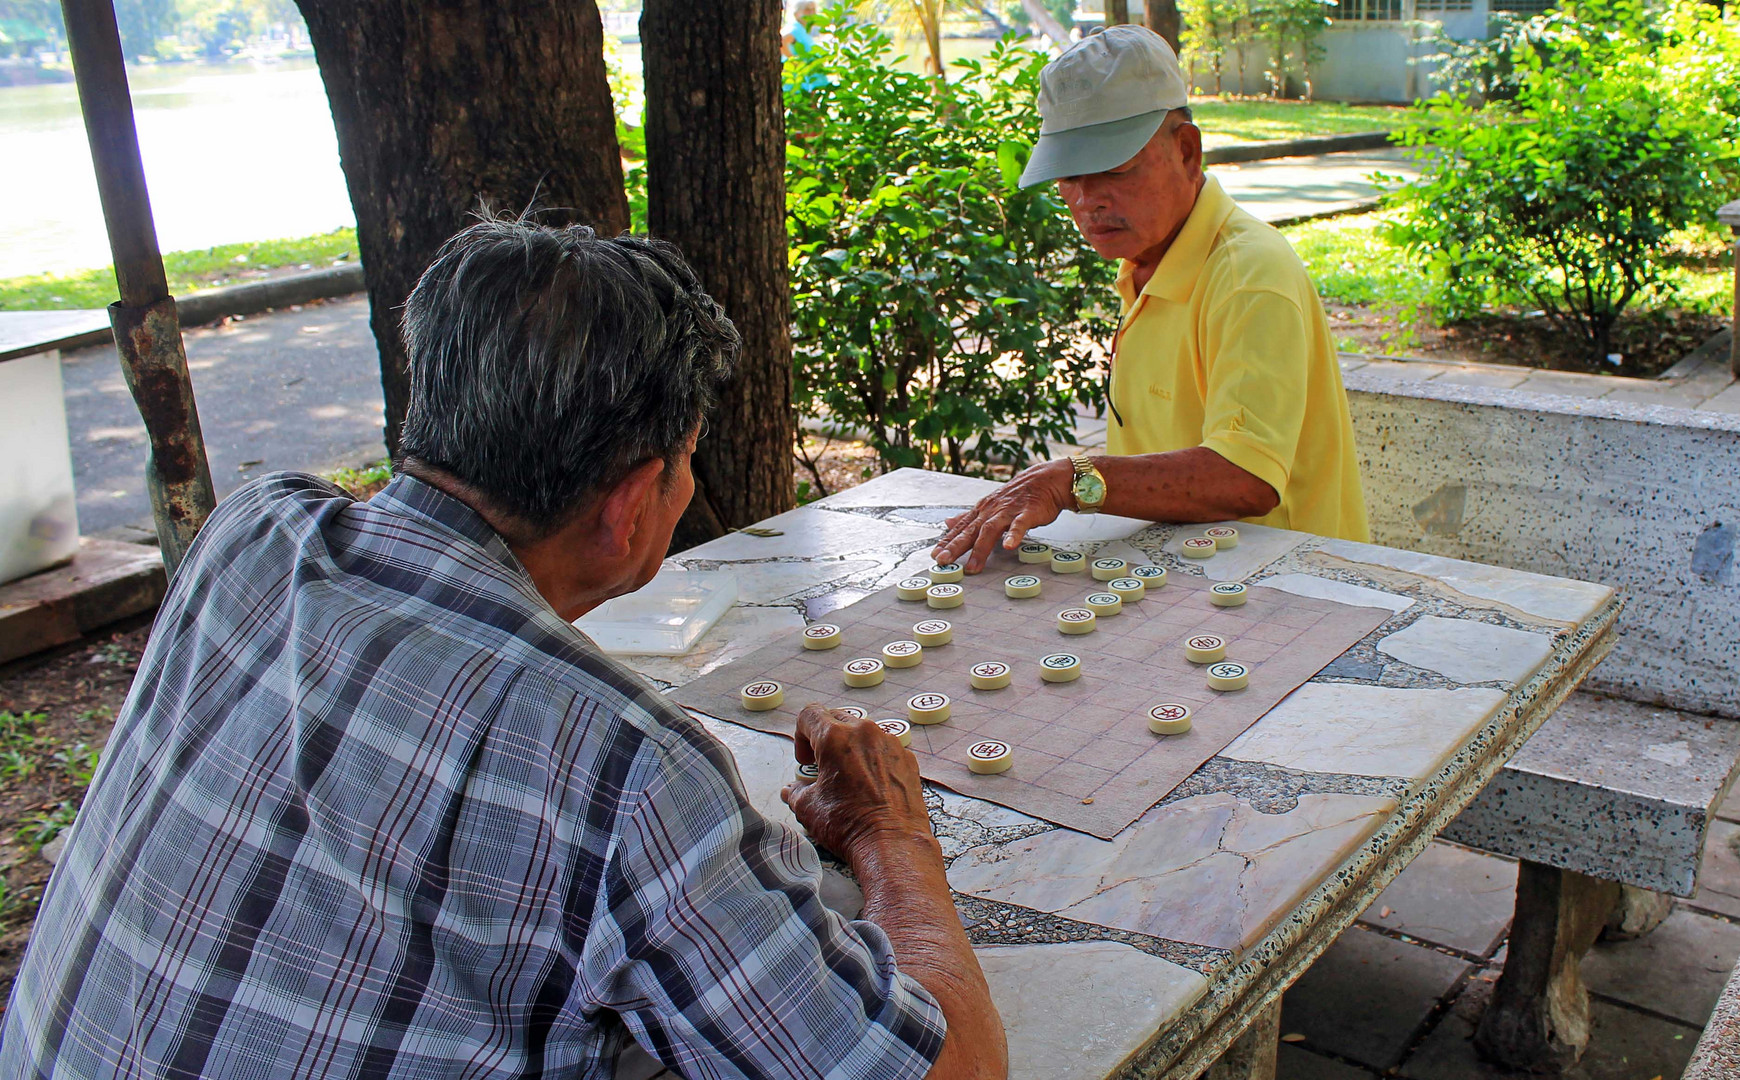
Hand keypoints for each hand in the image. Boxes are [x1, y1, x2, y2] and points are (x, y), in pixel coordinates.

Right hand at [781, 704, 934, 863]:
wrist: (892, 843)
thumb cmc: (849, 824)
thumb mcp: (808, 808)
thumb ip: (795, 791)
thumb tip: (792, 790)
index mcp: (835, 737)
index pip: (809, 714)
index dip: (800, 735)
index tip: (805, 761)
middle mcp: (865, 733)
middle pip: (837, 719)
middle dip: (825, 739)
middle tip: (823, 768)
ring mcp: (890, 744)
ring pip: (863, 733)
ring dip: (851, 748)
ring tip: (849, 778)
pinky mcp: (907, 759)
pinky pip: (885, 749)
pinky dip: (874, 760)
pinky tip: (872, 786)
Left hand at [931, 458, 1073, 573]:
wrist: (1045, 480)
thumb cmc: (1018, 496)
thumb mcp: (989, 506)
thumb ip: (969, 517)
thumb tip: (947, 522)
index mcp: (982, 511)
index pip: (961, 528)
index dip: (947, 541)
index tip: (935, 555)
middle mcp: (991, 511)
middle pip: (970, 530)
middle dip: (955, 546)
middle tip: (943, 561)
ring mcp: (1008, 512)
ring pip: (991, 530)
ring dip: (980, 549)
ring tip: (972, 566)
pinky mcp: (1027, 513)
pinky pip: (1019, 525)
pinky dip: (1013, 535)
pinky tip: (1008, 546)